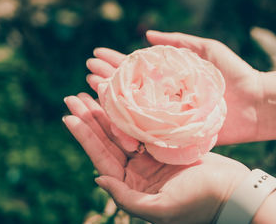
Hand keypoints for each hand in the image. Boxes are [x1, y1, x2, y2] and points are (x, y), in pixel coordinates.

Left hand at [63, 93, 249, 223]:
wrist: (232, 193)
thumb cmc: (199, 203)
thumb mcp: (161, 209)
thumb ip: (126, 197)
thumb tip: (97, 179)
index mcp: (130, 187)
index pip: (100, 157)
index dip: (84, 136)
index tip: (68, 116)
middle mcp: (135, 172)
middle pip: (106, 140)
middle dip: (89, 118)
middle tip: (72, 97)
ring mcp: (148, 158)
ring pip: (120, 130)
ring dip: (105, 112)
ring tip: (87, 92)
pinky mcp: (162, 146)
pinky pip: (139, 126)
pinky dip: (127, 111)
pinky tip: (117, 98)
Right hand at [86, 31, 263, 144]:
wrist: (255, 103)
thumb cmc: (232, 73)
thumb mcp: (205, 49)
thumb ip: (177, 41)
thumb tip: (146, 33)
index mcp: (166, 76)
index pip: (134, 67)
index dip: (114, 61)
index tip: (95, 55)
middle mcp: (160, 95)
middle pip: (127, 86)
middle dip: (106, 78)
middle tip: (87, 72)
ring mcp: (163, 114)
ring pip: (129, 107)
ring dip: (108, 99)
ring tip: (90, 90)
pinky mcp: (170, 132)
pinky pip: (143, 129)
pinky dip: (124, 125)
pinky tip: (109, 118)